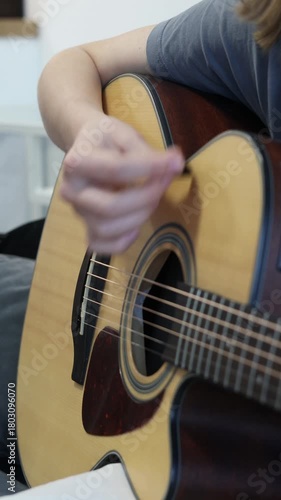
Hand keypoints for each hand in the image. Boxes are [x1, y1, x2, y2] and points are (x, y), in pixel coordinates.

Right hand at [60, 113, 183, 253]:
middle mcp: (72, 190)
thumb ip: (147, 151)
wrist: (85, 146)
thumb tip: (176, 164)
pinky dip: (120, 243)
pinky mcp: (86, 226)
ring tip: (153, 199)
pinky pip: (99, 245)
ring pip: (106, 229)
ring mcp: (78, 211)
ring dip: (139, 217)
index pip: (116, 169)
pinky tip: (135, 229)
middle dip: (146, 197)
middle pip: (109, 207)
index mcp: (77, 162)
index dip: (149, 168)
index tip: (173, 163)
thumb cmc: (106, 139)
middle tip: (164, 182)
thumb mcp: (123, 133)